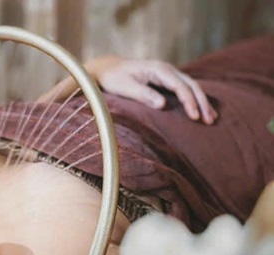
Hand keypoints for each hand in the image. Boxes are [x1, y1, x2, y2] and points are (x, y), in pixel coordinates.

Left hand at [94, 56, 216, 124]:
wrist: (108, 68)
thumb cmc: (114, 78)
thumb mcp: (125, 87)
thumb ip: (143, 94)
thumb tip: (162, 105)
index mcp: (159, 69)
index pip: (180, 86)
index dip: (189, 102)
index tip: (195, 117)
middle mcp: (167, 69)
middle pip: (191, 85)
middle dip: (202, 102)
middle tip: (209, 120)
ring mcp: (168, 74)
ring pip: (191, 86)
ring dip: (202, 102)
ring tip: (211, 118)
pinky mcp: (166, 80)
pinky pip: (185, 89)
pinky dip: (194, 99)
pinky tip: (200, 111)